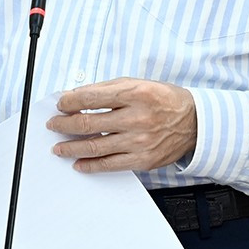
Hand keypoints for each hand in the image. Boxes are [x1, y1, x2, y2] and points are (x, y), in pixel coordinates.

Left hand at [46, 78, 196, 172]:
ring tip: (59, 146)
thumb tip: (77, 96)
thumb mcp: (138, 83)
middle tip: (54, 124)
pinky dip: (90, 165)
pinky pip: (109, 165)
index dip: (70, 102)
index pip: (91, 97)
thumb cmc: (164, 99)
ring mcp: (139, 141)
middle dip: (65, 124)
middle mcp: (137, 117)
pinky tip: (78, 163)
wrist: (194, 122)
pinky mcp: (142, 160)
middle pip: (89, 123)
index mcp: (135, 93)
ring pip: (95, 146)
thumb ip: (107, 89)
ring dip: (71, 147)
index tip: (60, 104)